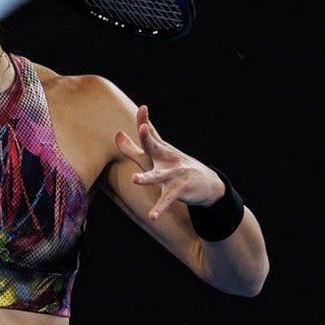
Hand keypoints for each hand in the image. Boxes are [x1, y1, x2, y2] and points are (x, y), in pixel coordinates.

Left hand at [114, 105, 225, 220]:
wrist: (207, 184)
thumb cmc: (174, 168)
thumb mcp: (153, 158)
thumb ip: (133, 149)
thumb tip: (117, 133)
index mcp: (159, 150)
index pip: (151, 133)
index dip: (145, 120)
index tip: (142, 108)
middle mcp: (166, 159)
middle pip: (155, 147)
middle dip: (148, 137)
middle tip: (143, 128)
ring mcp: (174, 174)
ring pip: (158, 176)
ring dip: (147, 178)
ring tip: (135, 180)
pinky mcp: (179, 190)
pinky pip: (167, 200)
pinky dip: (159, 208)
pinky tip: (152, 216)